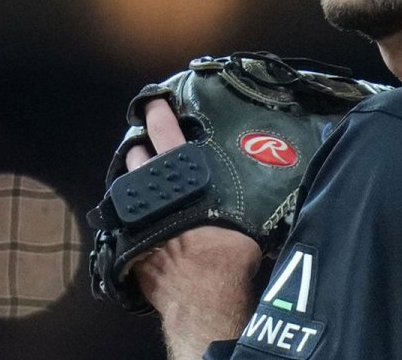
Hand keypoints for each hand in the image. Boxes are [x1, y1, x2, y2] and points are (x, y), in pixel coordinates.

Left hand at [129, 99, 263, 358]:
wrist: (200, 299)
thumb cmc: (226, 256)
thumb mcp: (246, 220)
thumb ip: (247, 202)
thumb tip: (276, 193)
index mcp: (183, 179)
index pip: (166, 134)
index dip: (159, 114)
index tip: (154, 103)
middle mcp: (153, 196)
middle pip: (137, 159)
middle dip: (139, 149)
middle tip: (143, 144)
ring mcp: (136, 223)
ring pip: (125, 190)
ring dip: (131, 182)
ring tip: (140, 179)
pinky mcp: (128, 249)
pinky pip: (125, 225)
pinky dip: (131, 219)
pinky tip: (140, 223)